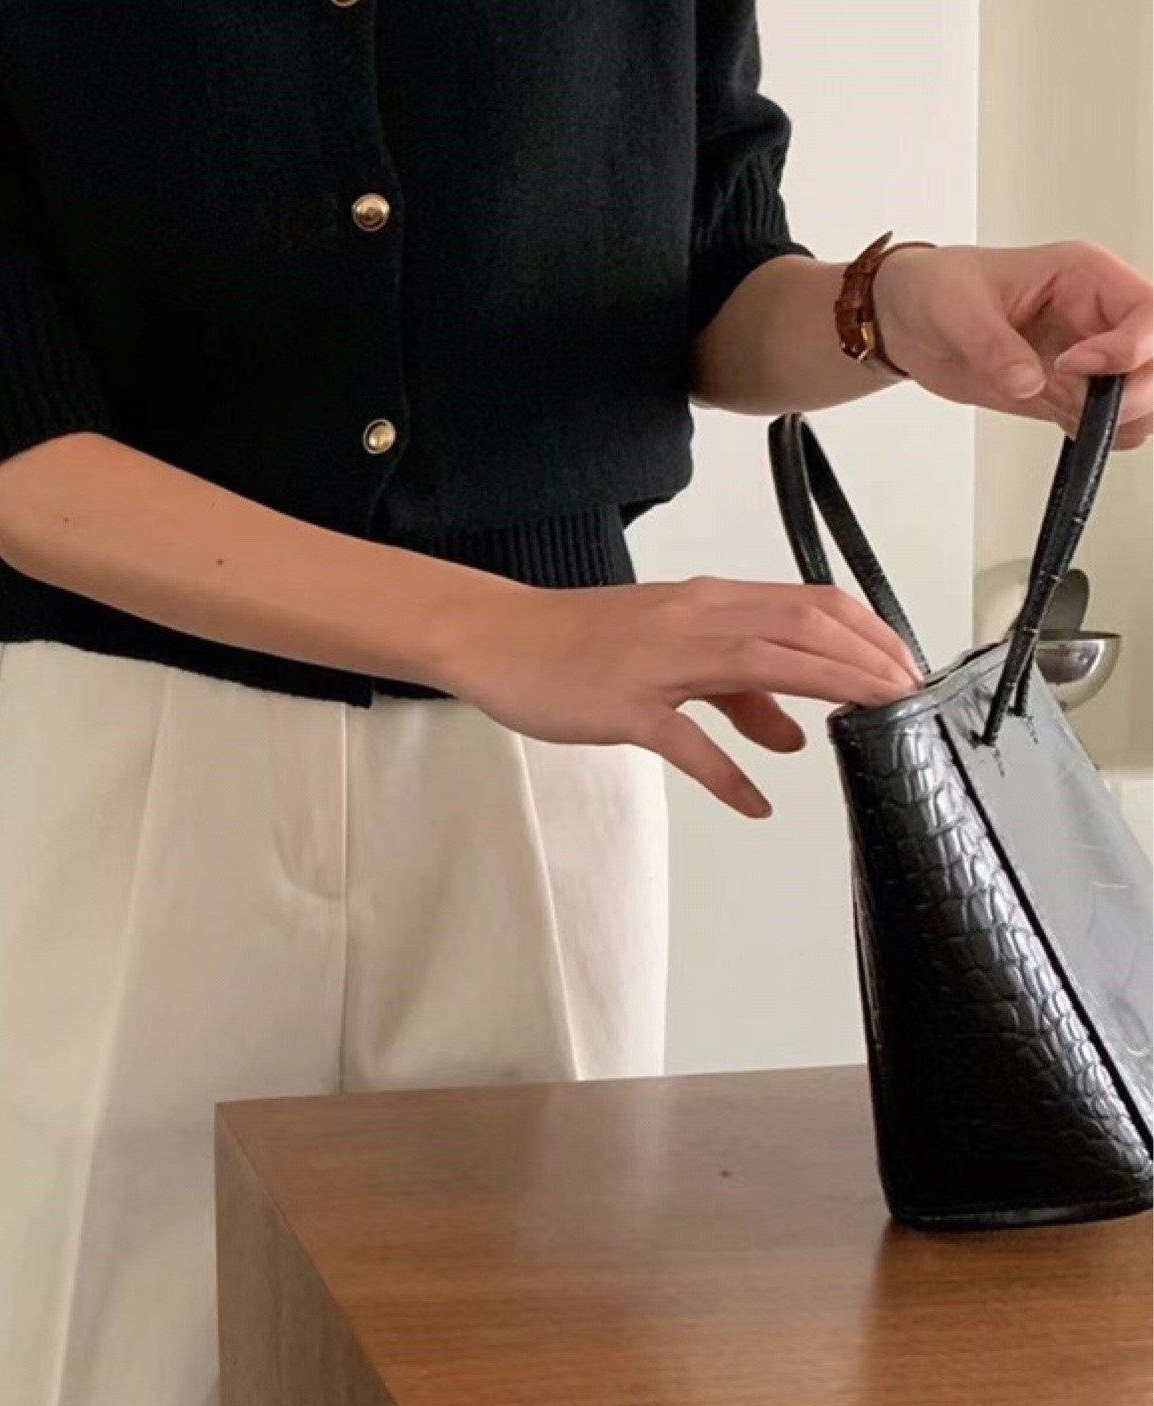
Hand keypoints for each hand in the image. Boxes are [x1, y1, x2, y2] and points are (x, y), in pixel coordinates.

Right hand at [449, 578, 924, 819]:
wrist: (497, 637)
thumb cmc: (578, 643)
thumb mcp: (667, 653)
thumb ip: (734, 690)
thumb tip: (792, 730)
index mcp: (707, 603)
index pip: (809, 604)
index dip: (867, 633)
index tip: (905, 667)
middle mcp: (693, 621)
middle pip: (802, 627)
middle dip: (866, 659)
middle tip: (909, 696)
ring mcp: (658, 662)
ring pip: (762, 664)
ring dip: (828, 688)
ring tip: (872, 718)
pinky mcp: (624, 707)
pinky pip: (688, 743)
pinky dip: (729, 775)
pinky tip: (755, 802)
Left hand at [873, 239, 1152, 445]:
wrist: (907, 319)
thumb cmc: (935, 288)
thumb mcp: (955, 307)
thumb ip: (994, 345)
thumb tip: (1029, 381)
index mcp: (1085, 277)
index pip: (1148, 311)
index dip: (1130, 346)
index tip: (1073, 366)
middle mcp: (1099, 316)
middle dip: (1135, 392)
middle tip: (1081, 408)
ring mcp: (1091, 357)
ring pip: (1145, 394)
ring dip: (1121, 418)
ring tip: (1064, 413)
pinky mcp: (1071, 392)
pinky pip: (1112, 421)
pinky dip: (1099, 434)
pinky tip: (1064, 425)